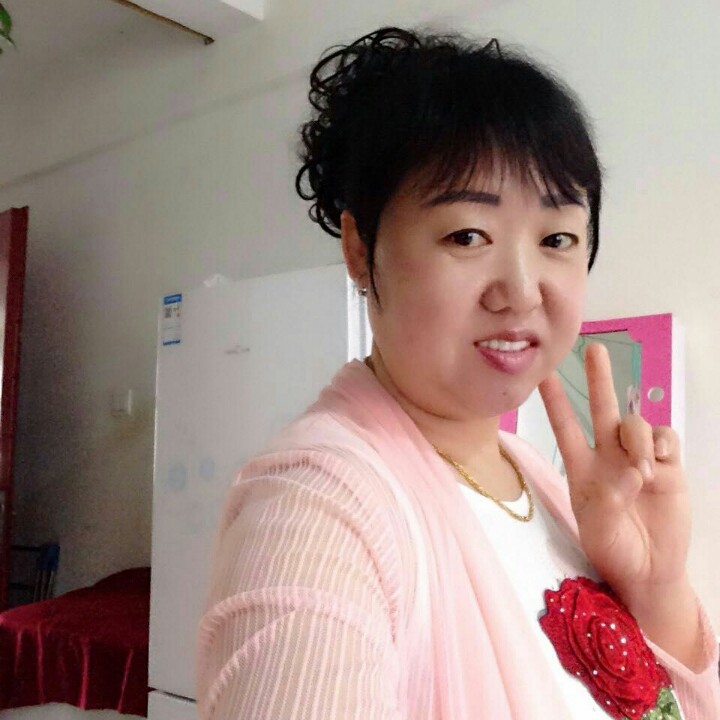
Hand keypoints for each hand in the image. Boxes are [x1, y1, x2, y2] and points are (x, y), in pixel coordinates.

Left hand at [538, 342, 690, 604]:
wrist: (649, 571)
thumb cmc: (614, 550)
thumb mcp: (599, 527)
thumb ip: (611, 498)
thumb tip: (632, 471)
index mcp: (582, 468)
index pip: (565, 427)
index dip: (554, 401)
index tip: (542, 374)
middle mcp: (608, 456)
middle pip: (602, 409)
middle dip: (599, 379)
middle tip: (595, 349)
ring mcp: (639, 459)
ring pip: (636, 424)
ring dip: (636, 439)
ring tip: (640, 472)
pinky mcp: (668, 466)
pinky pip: (665, 438)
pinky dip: (661, 445)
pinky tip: (657, 464)